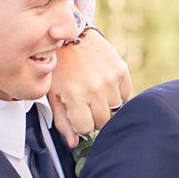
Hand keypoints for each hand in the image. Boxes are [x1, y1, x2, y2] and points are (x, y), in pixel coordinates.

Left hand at [47, 28, 131, 147]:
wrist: (71, 34)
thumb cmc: (59, 66)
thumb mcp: (53, 93)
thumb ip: (63, 121)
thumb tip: (73, 143)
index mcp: (75, 96)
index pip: (87, 128)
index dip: (81, 124)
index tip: (77, 114)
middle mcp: (94, 89)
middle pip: (103, 122)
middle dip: (94, 117)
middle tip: (86, 104)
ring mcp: (110, 80)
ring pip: (115, 110)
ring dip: (106, 106)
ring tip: (95, 93)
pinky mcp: (121, 70)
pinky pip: (125, 96)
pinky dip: (117, 94)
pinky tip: (105, 85)